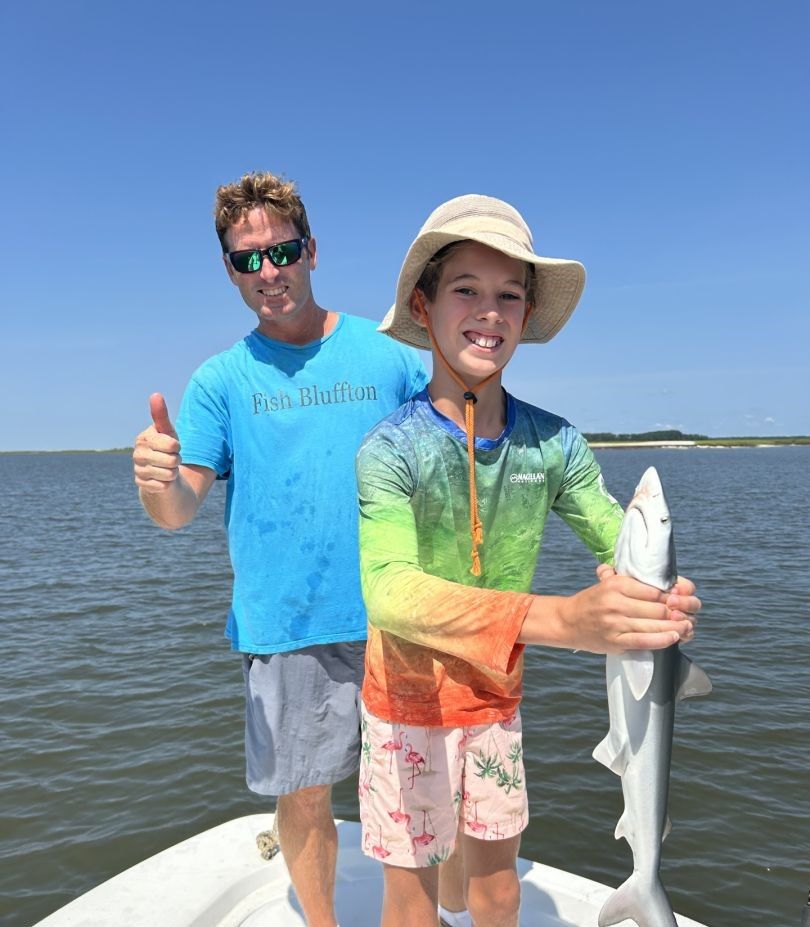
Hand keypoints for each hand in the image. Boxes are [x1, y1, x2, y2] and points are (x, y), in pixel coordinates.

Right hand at [133, 393, 181, 492]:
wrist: (162, 472)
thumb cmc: (166, 448)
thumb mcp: (167, 431)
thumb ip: (161, 415)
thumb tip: (155, 394)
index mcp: (144, 438)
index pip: (172, 445)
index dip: (177, 447)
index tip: (172, 447)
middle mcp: (137, 454)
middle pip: (172, 461)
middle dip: (176, 461)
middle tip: (170, 459)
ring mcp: (138, 470)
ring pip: (169, 474)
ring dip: (173, 473)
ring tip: (167, 469)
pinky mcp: (141, 485)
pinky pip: (163, 486)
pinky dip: (167, 484)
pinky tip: (161, 480)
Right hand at [559, 572, 699, 653]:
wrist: (567, 621)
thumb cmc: (592, 601)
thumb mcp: (606, 582)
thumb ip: (628, 577)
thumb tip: (657, 579)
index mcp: (616, 584)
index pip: (654, 590)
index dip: (672, 596)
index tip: (680, 599)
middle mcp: (616, 602)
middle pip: (657, 609)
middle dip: (676, 612)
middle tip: (688, 614)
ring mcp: (616, 623)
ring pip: (654, 625)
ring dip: (675, 627)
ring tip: (687, 626)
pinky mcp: (615, 641)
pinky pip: (645, 641)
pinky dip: (662, 639)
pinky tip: (674, 636)